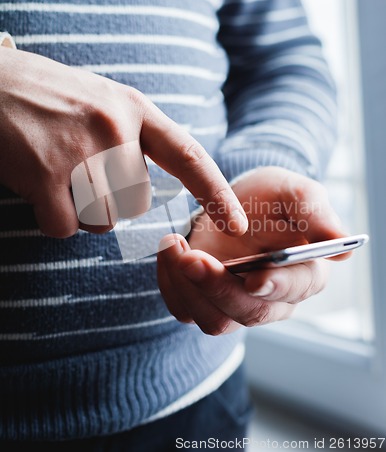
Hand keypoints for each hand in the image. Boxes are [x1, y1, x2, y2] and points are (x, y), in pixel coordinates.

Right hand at [0, 47, 246, 236]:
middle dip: (110, 201)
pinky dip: (52, 218)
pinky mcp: (44, 173)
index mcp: (132, 108)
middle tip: (76, 171)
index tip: (238, 224)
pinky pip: (65, 227)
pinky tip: (36, 187)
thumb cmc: (46, 97)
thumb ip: (131, 136)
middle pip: (136, 202)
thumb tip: (147, 182)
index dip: (217, 193)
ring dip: (80, 210)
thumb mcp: (100, 100)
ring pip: (103, 220)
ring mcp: (80, 149)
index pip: (189, 156)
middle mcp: (114, 127)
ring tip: (55, 172)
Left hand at [157, 167, 349, 334]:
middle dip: (219, 287)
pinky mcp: (205, 301)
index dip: (276, 286)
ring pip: (214, 320)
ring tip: (173, 245)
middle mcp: (271, 298)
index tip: (255, 277)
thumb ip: (314, 211)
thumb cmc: (270, 197)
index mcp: (303, 272)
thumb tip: (340, 243)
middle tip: (192, 257)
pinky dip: (171, 285)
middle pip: (250, 312)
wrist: (235, 200)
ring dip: (189, 288)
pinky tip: (168, 252)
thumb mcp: (293, 191)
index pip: (295, 289)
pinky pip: (185, 310)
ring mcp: (235, 303)